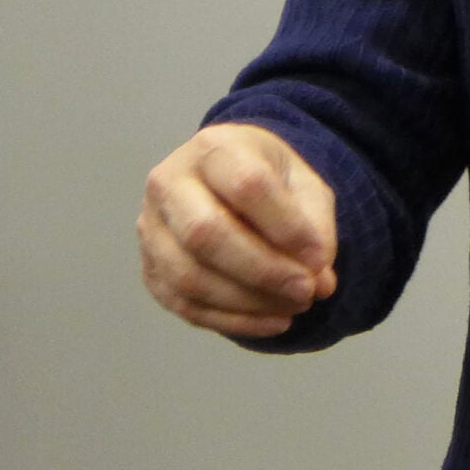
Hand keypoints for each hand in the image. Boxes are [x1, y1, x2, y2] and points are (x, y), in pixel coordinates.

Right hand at [140, 123, 338, 336]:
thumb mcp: (303, 185)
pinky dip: (233, 321)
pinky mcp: (149, 269)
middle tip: (306, 292)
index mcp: (213, 148)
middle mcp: (169, 183)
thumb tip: (319, 282)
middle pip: (205, 233)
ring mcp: (151, 228)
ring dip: (249, 303)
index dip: (287, 228)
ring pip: (189, 277)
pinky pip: (184, 305)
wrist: (228, 181)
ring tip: (294, 306)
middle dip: (263, 271)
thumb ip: (316, 227)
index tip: (320, 258)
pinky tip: (272, 320)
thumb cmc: (268, 179)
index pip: (246, 185)